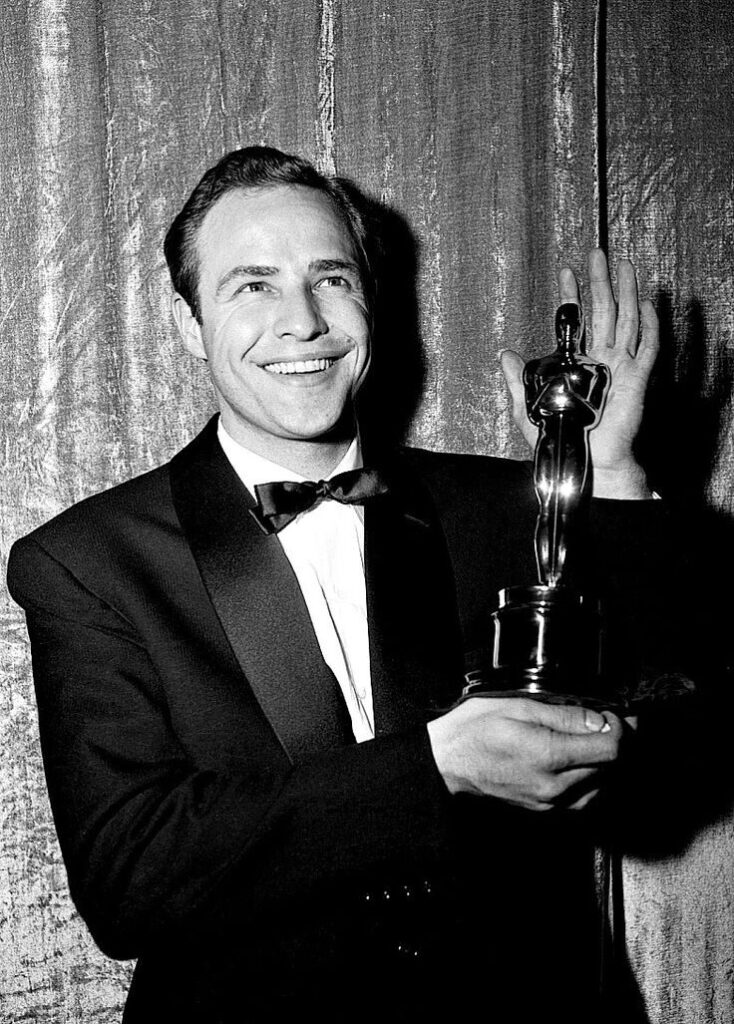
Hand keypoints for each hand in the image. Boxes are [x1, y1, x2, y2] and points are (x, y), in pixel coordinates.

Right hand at [427, 697, 622, 810]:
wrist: (447, 761)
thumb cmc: (474, 730)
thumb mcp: (519, 707)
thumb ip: (563, 715)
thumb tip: (597, 721)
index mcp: (548, 756)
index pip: (610, 750)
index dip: (620, 729)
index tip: (612, 716)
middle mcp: (553, 786)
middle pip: (610, 769)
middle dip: (614, 744)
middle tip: (607, 723)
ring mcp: (549, 802)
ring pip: (600, 787)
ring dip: (604, 765)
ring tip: (593, 742)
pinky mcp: (544, 810)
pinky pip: (582, 799)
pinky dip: (590, 780)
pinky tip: (579, 763)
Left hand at [501, 249, 658, 497]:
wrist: (586, 461)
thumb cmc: (561, 437)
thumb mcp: (528, 407)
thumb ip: (517, 380)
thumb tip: (504, 353)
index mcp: (576, 363)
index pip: (575, 321)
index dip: (571, 296)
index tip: (566, 272)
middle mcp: (600, 359)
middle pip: (603, 311)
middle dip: (600, 282)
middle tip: (596, 254)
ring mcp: (620, 367)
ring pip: (626, 320)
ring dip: (625, 291)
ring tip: (623, 265)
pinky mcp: (636, 379)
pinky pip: (647, 347)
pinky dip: (648, 324)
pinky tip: (644, 303)